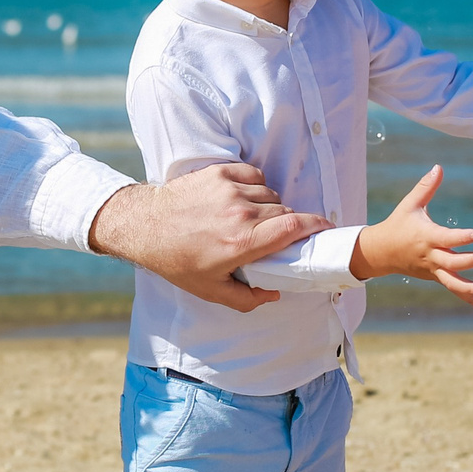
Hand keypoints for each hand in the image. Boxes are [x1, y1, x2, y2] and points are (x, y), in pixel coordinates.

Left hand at [88, 164, 332, 312]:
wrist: (145, 226)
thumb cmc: (178, 261)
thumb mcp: (211, 290)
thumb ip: (247, 299)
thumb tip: (275, 294)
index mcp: (242, 242)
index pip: (294, 227)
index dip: (317, 226)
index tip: (327, 229)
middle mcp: (239, 213)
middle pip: (285, 212)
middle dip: (288, 224)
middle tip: (276, 236)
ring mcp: (229, 189)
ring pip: (270, 195)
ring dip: (269, 207)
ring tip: (252, 220)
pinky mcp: (219, 172)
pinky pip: (254, 176)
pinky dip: (255, 187)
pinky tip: (242, 200)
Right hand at [351, 164, 472, 308]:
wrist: (381, 252)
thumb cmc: (398, 224)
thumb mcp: (410, 204)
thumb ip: (426, 187)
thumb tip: (439, 167)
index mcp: (426, 237)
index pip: (447, 238)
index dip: (463, 237)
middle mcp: (430, 256)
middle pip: (453, 262)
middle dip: (471, 261)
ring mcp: (433, 269)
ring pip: (452, 282)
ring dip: (470, 288)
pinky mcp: (435, 277)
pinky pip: (452, 288)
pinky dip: (467, 298)